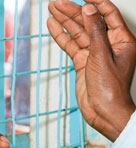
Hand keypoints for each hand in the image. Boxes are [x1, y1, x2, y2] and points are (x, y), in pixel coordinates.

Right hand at [47, 0, 135, 141]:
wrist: (103, 111)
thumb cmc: (110, 88)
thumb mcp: (102, 55)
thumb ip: (94, 32)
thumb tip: (89, 10)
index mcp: (121, 40)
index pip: (107, 14)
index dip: (95, 3)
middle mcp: (107, 44)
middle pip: (88, 22)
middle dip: (73, 11)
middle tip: (58, 2)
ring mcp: (93, 53)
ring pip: (77, 32)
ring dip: (65, 21)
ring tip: (52, 9)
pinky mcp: (82, 62)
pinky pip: (70, 45)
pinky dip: (61, 36)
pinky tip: (53, 26)